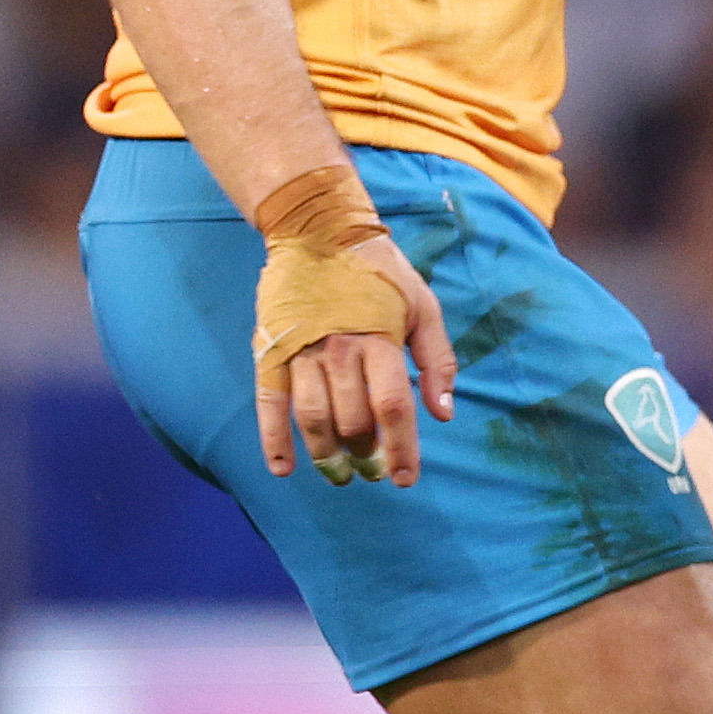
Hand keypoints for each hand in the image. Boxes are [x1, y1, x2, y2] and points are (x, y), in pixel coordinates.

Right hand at [258, 223, 455, 487]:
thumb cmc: (381, 276)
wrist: (319, 234)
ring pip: (312, 417)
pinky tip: (282, 468)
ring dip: (325, 454)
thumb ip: (437, 361)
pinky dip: (272, 438)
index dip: (401, 449)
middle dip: (365, 454)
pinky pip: (269, 402)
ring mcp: (301, 353)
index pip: (393, 407)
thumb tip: (443, 414)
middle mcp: (339, 351)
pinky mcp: (270, 352)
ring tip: (338, 475)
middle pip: (352, 418)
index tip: (405, 479)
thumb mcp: (424, 308)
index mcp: (380, 341)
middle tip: (372, 472)